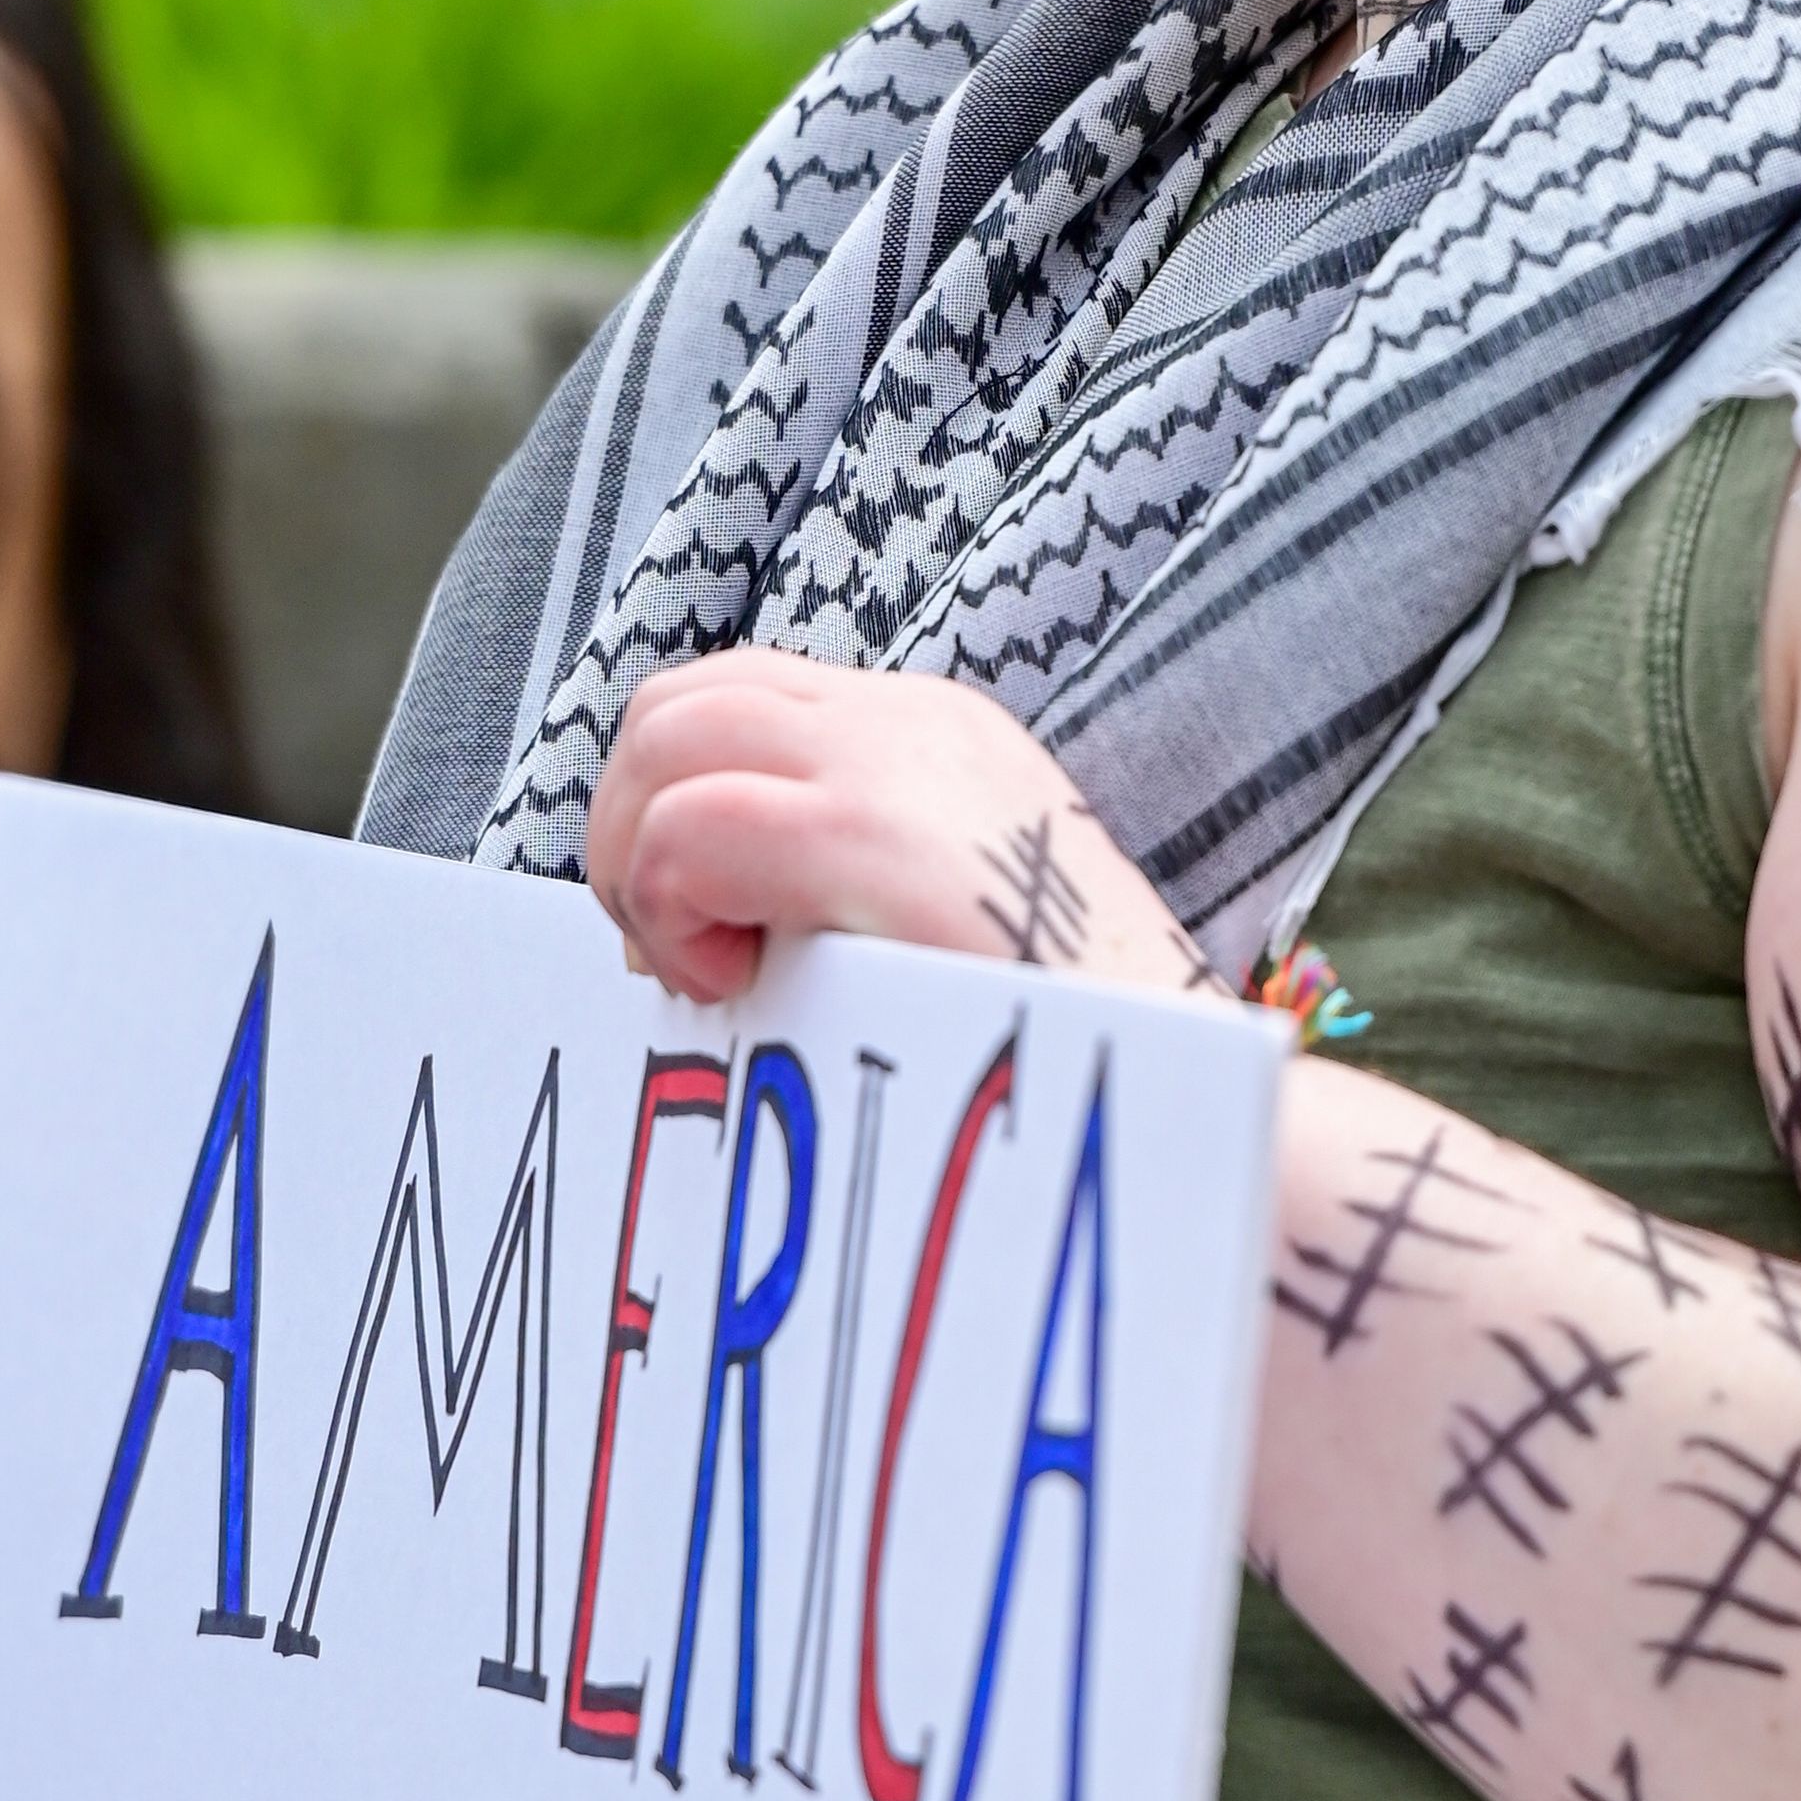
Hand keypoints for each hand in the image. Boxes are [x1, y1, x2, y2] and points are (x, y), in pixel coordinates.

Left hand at [587, 649, 1212, 1005]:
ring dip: (640, 866)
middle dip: (629, 832)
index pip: (731, 705)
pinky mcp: (873, 835)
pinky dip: (669, 910)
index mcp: (929, 733)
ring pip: (662, 739)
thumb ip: (827, 886)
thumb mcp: (932, 923)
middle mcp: (912, 719)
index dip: (671, 813)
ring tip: (708, 977)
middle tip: (678, 966)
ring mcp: (897, 763)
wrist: (1171, 1095)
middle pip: (675, 704)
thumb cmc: (1050, 1046)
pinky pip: (687, 827)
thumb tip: (675, 919)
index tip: (701, 945)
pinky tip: (732, 986)